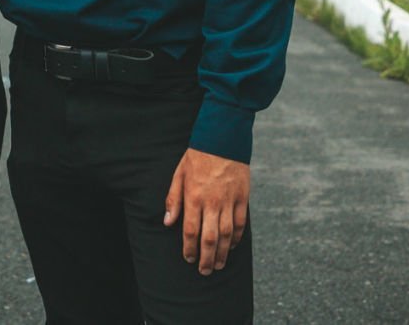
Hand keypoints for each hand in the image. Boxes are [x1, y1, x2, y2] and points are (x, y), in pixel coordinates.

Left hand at [162, 148, 249, 275]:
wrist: (223, 138)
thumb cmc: (197, 156)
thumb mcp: (179, 174)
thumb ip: (173, 199)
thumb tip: (167, 222)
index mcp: (193, 197)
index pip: (190, 230)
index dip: (189, 248)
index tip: (188, 258)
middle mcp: (211, 202)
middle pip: (209, 238)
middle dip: (206, 258)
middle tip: (205, 271)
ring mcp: (228, 201)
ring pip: (226, 234)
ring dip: (223, 253)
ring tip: (219, 264)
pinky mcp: (242, 197)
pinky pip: (240, 223)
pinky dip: (236, 237)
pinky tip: (232, 246)